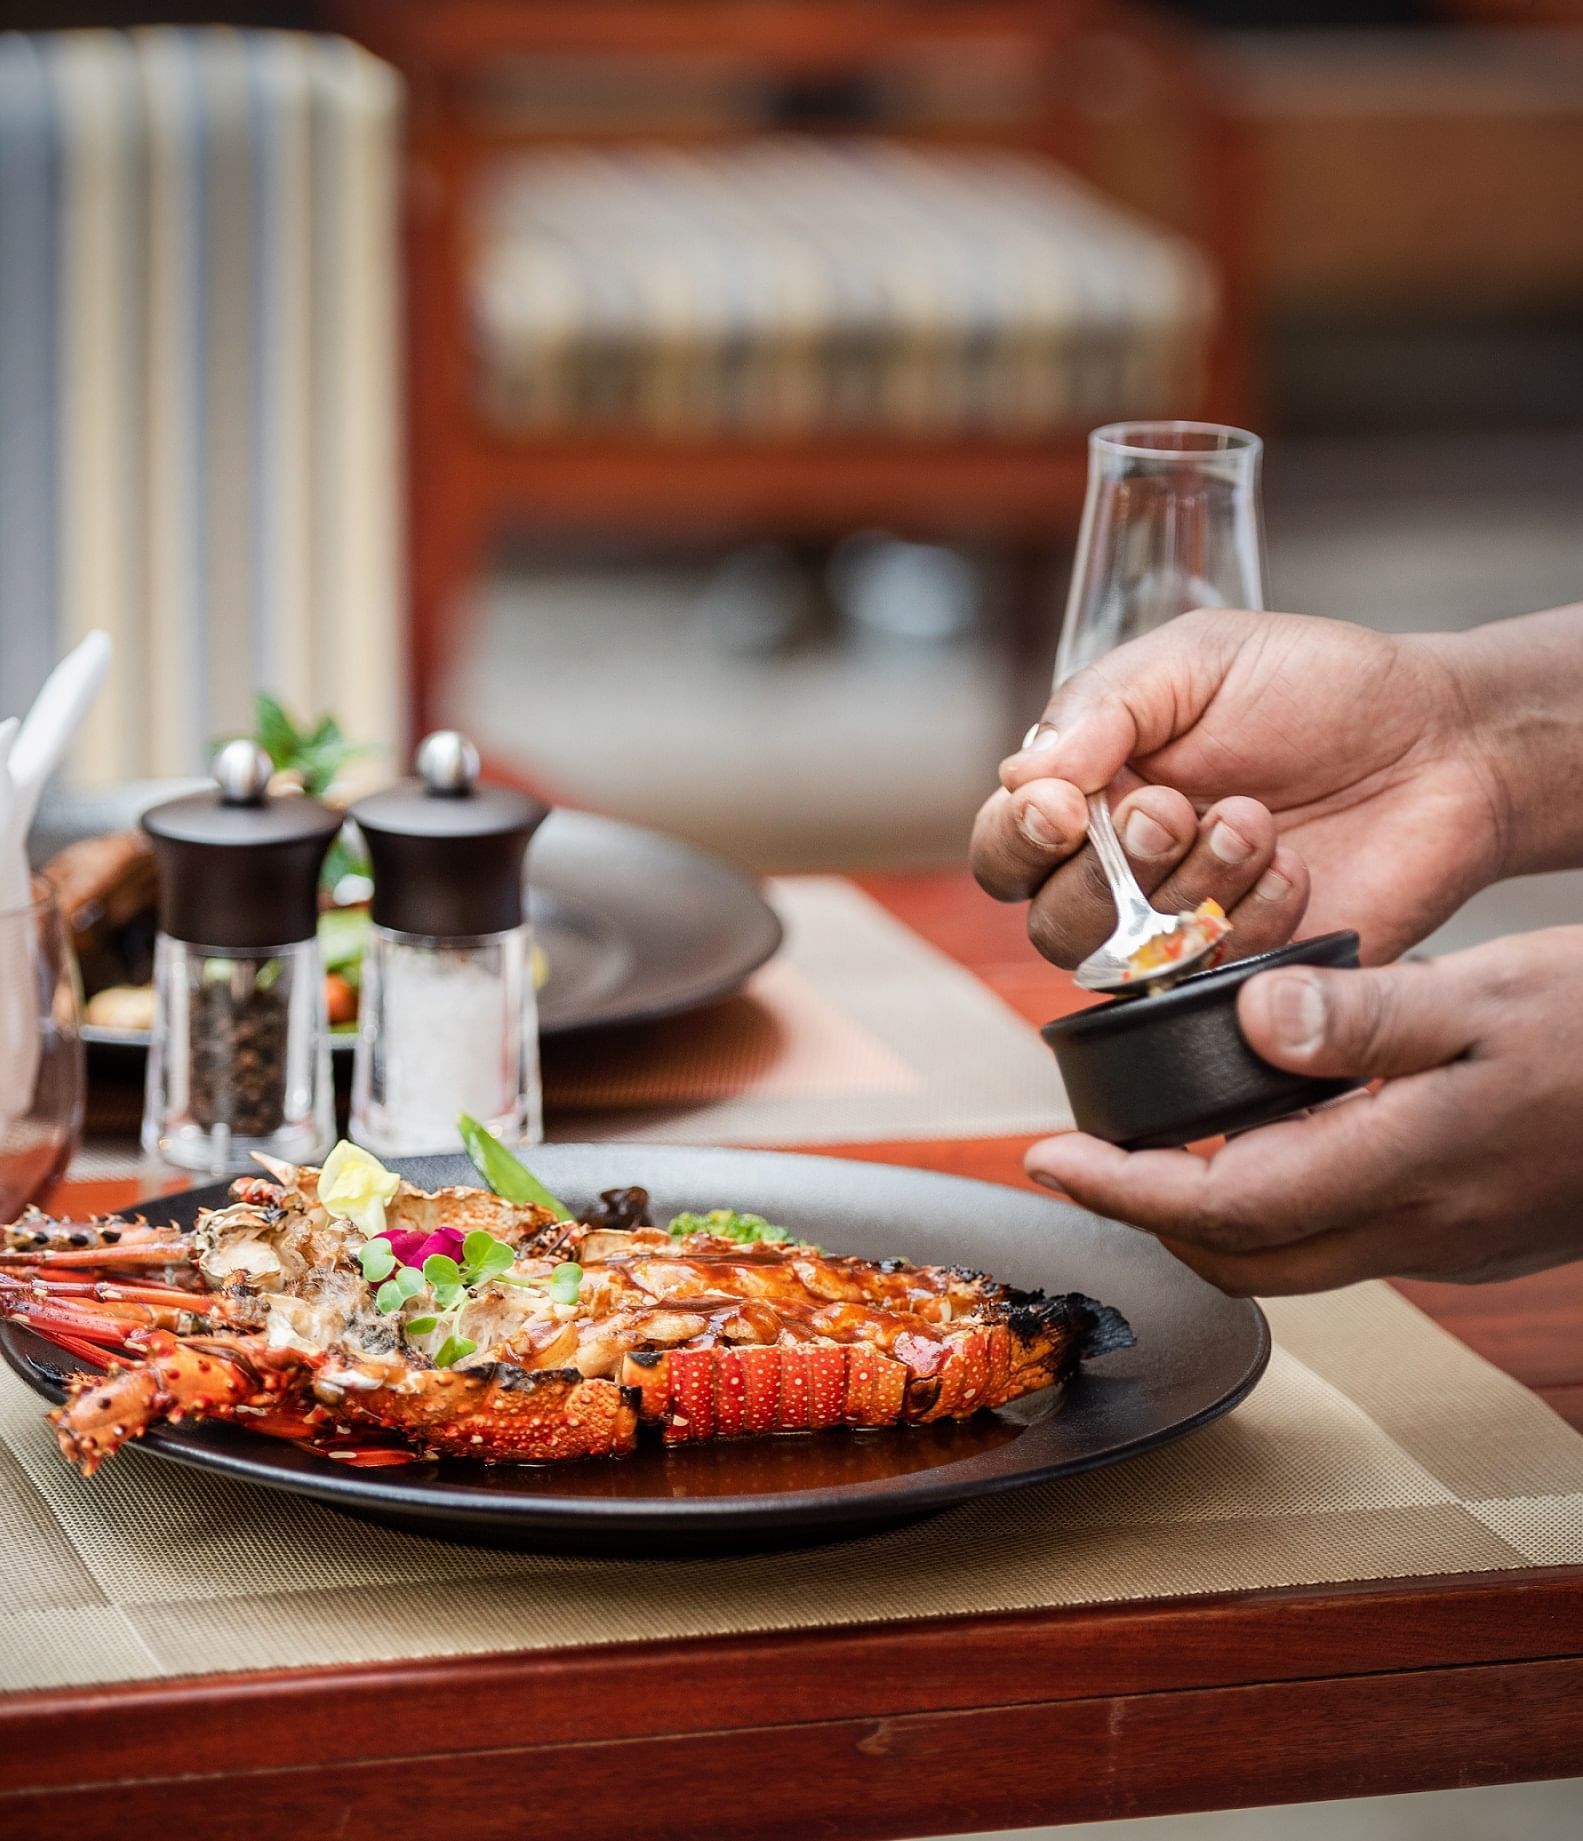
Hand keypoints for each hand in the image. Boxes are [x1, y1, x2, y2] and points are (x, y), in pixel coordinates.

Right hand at [971, 609, 1509, 966]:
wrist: (1445, 744)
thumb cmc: (1319, 689)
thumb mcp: (1197, 658)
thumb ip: (1100, 704)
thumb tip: (1023, 773)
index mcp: (1093, 793)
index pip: (1007, 847)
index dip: (1018, 839)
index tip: (1064, 807)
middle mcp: (1124, 873)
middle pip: (1051, 920)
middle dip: (1108, 870)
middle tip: (1173, 809)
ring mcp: (1184, 932)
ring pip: (1124, 961)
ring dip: (1186, 887)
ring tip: (1256, 821)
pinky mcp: (1249, 974)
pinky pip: (1210, 983)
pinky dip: (1250, 920)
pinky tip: (1294, 868)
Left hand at [1027, 929, 1582, 1292]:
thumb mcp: (1492, 997)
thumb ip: (1367, 1017)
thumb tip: (1248, 1024)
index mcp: (1405, 1172)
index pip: (1219, 1210)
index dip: (1120, 1191)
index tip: (1046, 1157)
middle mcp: (1418, 1229)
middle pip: (1241, 1256)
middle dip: (1148, 1216)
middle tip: (1086, 1158)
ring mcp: (1451, 1241)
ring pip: (1292, 1253)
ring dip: (1212, 1212)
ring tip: (1160, 1146)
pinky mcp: (1476, 1229)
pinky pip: (1346, 1234)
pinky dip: (1282, 1199)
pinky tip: (1276, 1140)